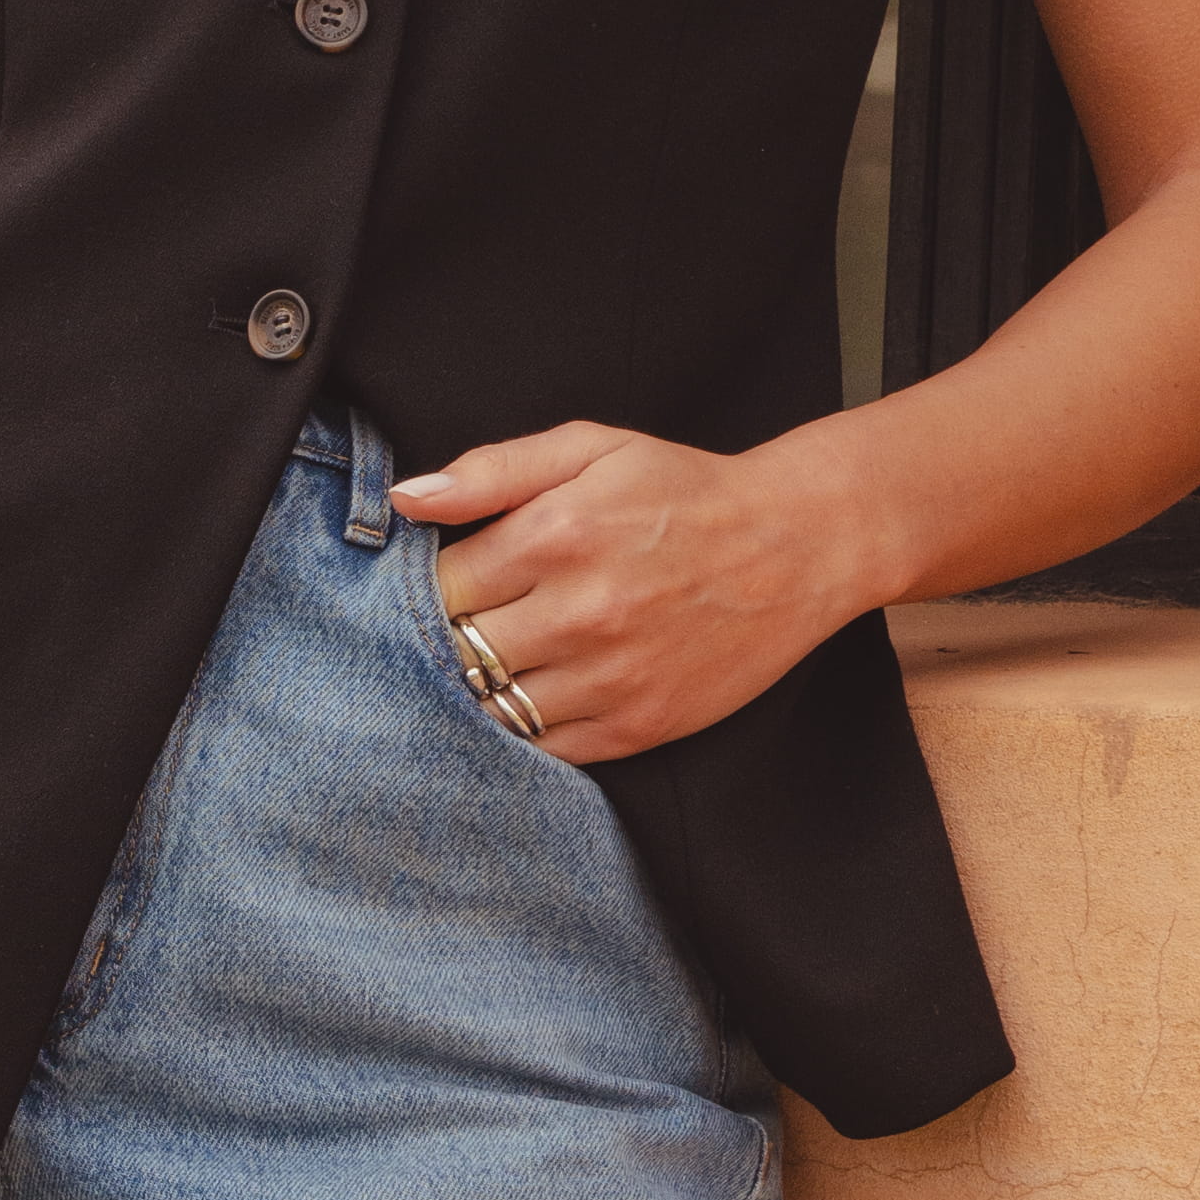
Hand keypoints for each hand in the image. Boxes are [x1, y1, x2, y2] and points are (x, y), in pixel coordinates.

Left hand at [385, 419, 866, 767]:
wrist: (796, 545)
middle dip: (449, 641)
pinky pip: (545, 749)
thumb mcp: (590, 449)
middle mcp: (579, 612)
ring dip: (483, 689)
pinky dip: (528, 729)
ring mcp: (609, 678)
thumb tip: (404, 500)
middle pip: (457, 653)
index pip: (438, 588)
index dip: (427, 589)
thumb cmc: (684, 491)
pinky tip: (540, 693)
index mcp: (557, 534)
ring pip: (493, 708)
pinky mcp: (637, 726)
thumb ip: (491, 470)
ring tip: (504, 658)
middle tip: (467, 626)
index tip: (447, 585)